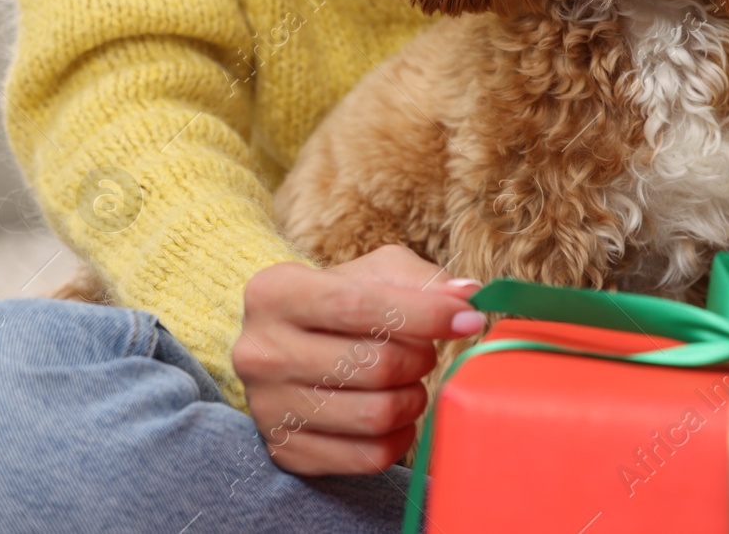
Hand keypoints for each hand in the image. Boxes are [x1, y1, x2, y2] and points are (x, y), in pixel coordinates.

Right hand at [233, 244, 484, 474]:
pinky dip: (399, 437)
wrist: (292, 348)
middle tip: (424, 353)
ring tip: (411, 382)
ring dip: (413, 399)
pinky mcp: (286, 451)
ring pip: (375, 415)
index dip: (425, 314)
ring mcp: (268, 408)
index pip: (360, 305)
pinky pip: (369, 456)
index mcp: (274, 292)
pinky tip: (396, 416)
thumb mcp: (376, 273)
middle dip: (420, 359)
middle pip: (374, 365)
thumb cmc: (343, 302)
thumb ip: (423, 280)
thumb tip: (467, 296)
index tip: (468, 319)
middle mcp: (260, 351)